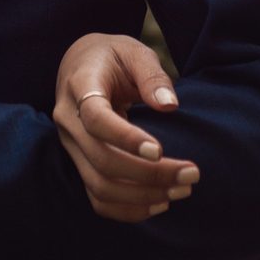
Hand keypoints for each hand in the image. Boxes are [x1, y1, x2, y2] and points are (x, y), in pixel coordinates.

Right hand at [53, 32, 200, 224]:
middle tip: (191, 174)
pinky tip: (159, 202)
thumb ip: (152, 74)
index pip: (95, 118)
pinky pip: (98, 198)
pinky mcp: (79, 164)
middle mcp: (68, 120)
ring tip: (181, 190)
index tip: (160, 149)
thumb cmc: (112, 56)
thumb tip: (170, 105)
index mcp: (80, 84)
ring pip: (100, 185)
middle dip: (149, 174)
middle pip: (102, 160)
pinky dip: (127, 208)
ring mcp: (71, 147)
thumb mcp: (134, 51)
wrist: (81, 65)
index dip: (125, 138)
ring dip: (143, 196)